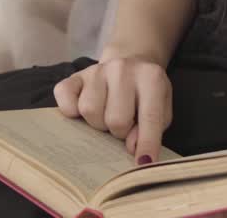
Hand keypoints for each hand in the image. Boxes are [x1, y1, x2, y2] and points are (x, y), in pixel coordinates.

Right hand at [53, 56, 172, 163]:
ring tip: (106, 115)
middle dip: (120, 131)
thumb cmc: (147, 94)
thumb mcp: (161, 109)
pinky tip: (82, 111)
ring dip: (98, 123)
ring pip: (90, 112)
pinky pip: (65, 101)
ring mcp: (97, 71)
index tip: (144, 164)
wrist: (131, 63)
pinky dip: (71, 111)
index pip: (150, 117)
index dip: (147, 144)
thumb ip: (153, 129)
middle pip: (116, 120)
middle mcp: (123, 69)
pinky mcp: (75, 76)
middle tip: (123, 124)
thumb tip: (132, 147)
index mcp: (151, 77)